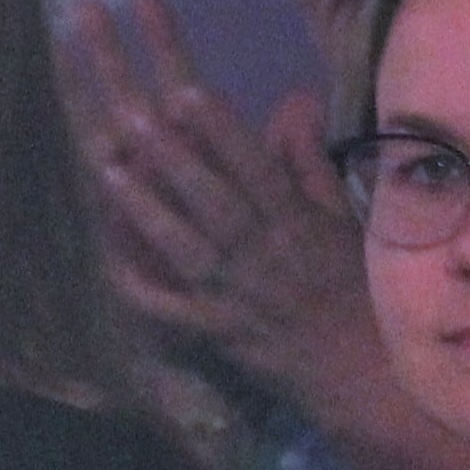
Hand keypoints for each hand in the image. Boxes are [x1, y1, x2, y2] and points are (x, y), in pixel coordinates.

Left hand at [69, 0, 367, 383]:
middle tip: (133, 117)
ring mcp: (232, 297)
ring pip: (185, 249)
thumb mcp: (342, 221)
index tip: (190, 93)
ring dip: (146, 210)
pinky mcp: (213, 332)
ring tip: (110, 171)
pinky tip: (107, 253)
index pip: (257, 171)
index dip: (223, 132)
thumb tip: (296, 100)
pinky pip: (169, 309)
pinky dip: (139, 284)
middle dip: (174, 160)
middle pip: (214, 202)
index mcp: (296, 226)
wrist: (362, 376)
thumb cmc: (354, 289)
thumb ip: (310, 162)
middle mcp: (261, 257)